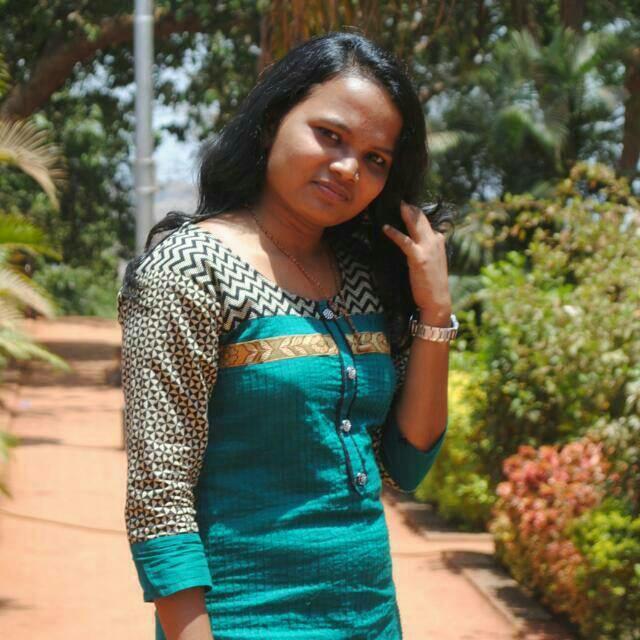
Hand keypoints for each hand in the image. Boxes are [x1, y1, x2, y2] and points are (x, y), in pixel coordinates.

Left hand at [382, 201, 451, 322]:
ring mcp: (428, 249)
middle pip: (422, 219)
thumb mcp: (431, 261)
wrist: (437, 300)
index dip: (415, 213)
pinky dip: (394, 233)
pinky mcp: (418, 258)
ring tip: (397, 204)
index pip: (426, 222)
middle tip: (399, 198)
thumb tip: (411, 242)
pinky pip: (405, 241)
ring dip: (406, 213)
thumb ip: (424, 249)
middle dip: (411, 207)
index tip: (405, 205)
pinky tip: (385, 228)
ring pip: (416, 224)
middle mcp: (435, 241)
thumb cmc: (431, 284)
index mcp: (438, 241)